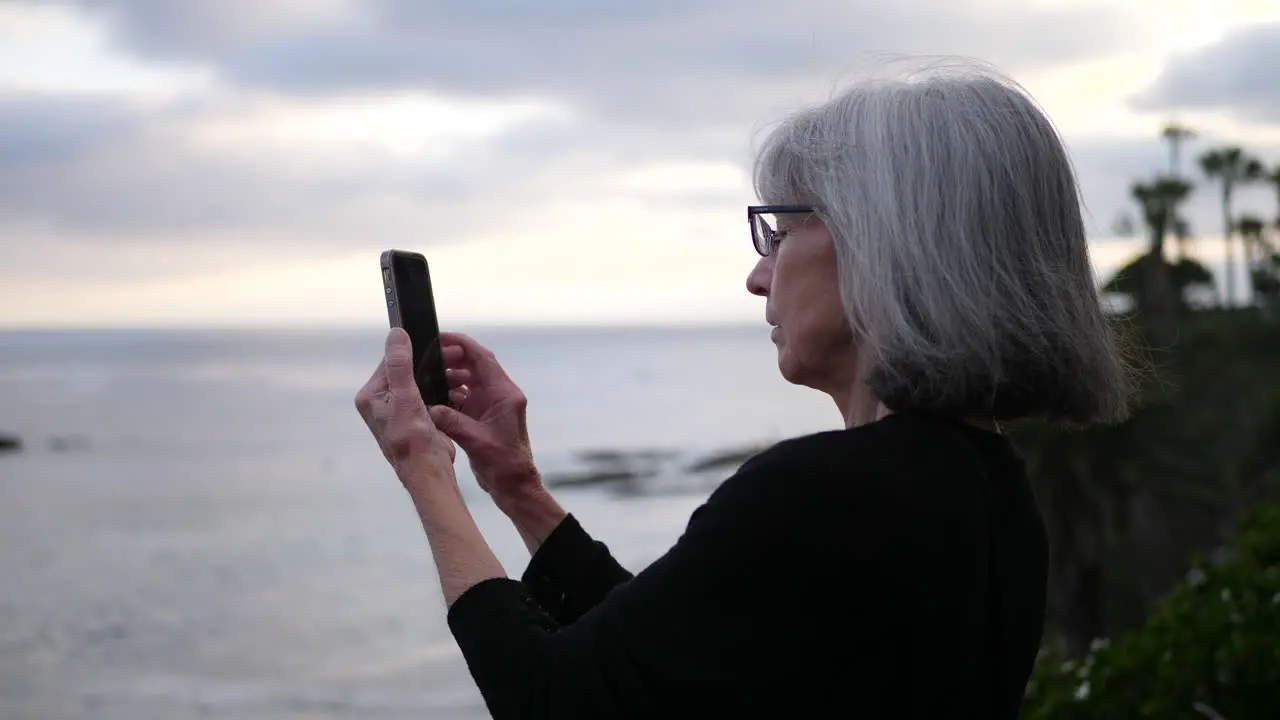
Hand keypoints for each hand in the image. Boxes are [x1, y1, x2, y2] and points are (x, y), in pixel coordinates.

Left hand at [355, 329, 456, 492]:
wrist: (428, 471)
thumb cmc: (411, 440)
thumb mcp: (404, 397)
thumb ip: (399, 365)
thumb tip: (396, 334)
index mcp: (371, 396)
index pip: (392, 361)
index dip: (416, 350)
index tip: (440, 345)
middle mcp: (382, 401)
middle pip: (409, 370)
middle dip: (434, 364)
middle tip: (457, 356)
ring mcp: (399, 410)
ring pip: (421, 382)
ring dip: (442, 377)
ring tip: (463, 375)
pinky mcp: (415, 417)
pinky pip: (429, 395)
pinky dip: (444, 390)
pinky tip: (460, 389)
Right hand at [427, 332, 543, 499]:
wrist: (514, 484)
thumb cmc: (504, 464)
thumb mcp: (476, 441)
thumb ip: (452, 421)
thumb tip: (428, 407)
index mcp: (505, 394)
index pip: (483, 358)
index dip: (462, 344)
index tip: (442, 337)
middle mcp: (500, 395)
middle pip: (475, 365)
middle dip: (452, 358)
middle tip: (429, 357)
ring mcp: (492, 405)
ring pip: (469, 380)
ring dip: (450, 376)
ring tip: (429, 376)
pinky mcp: (483, 416)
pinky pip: (465, 397)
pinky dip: (451, 394)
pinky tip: (435, 397)